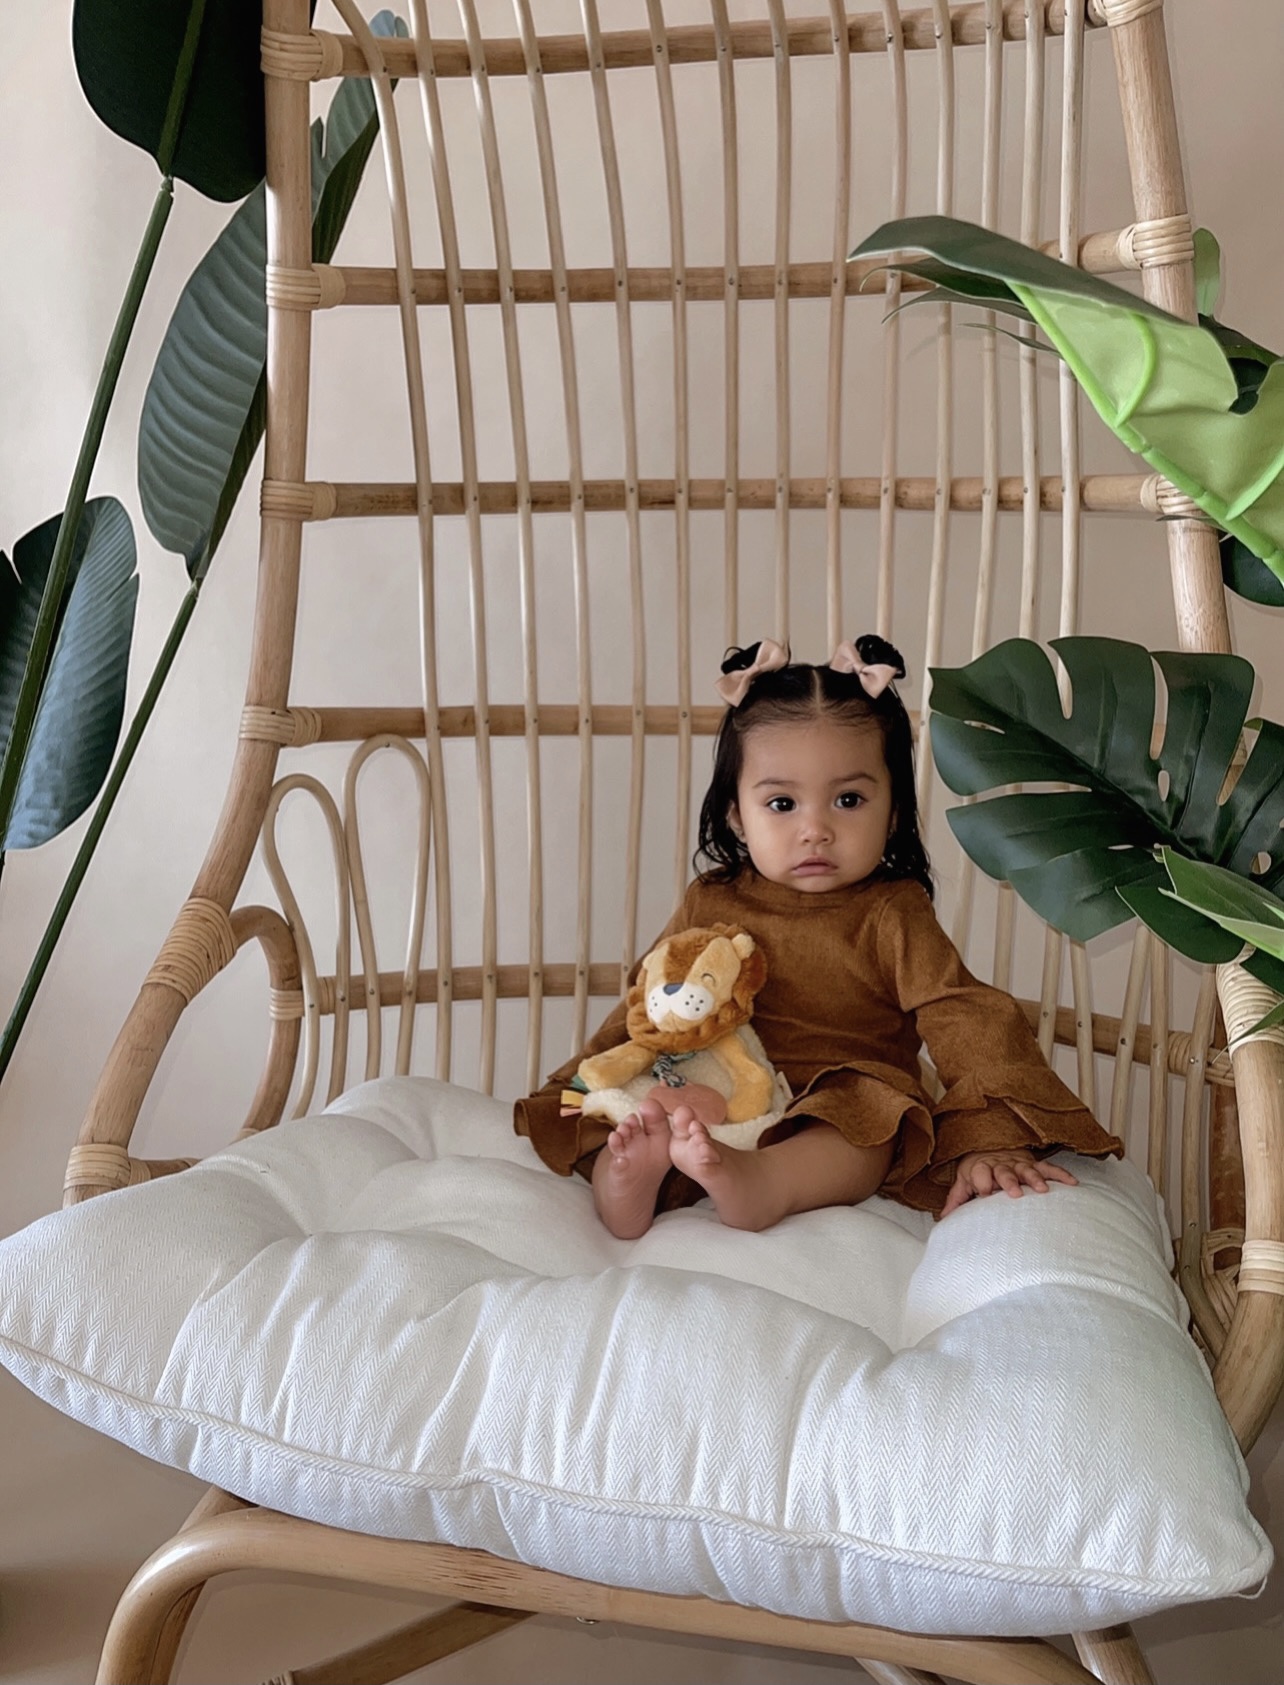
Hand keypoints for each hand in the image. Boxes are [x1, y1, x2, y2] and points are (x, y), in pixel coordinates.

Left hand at [939, 1149, 1076, 1217]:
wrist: (992, 1147)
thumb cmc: (978, 1171)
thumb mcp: (964, 1181)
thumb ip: (956, 1199)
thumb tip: (944, 1219)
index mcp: (981, 1168)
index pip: (979, 1172)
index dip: (981, 1181)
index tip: (985, 1193)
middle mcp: (1001, 1164)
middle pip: (1004, 1171)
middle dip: (1009, 1181)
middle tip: (1015, 1193)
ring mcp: (1018, 1163)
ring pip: (1027, 1169)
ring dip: (1035, 1178)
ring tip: (1043, 1190)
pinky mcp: (1034, 1164)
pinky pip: (1048, 1167)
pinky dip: (1060, 1174)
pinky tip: (1072, 1183)